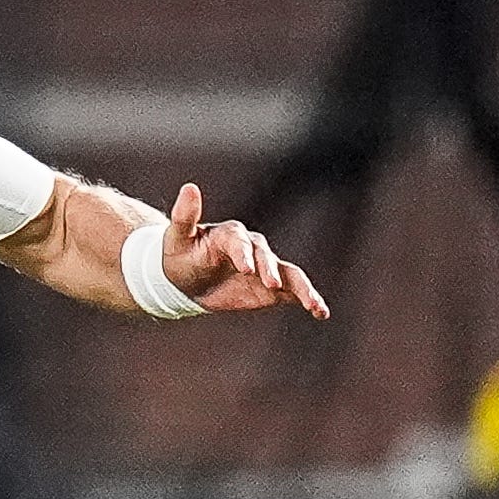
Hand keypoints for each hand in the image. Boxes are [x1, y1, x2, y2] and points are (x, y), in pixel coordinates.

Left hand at [157, 185, 328, 317]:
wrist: (187, 278)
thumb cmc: (181, 253)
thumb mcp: (177, 236)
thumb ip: (185, 216)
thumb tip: (189, 187)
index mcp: (231, 235)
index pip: (240, 242)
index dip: (244, 254)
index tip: (246, 269)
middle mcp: (253, 248)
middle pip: (266, 257)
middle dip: (269, 270)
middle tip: (272, 285)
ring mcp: (265, 268)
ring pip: (288, 274)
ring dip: (302, 288)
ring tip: (313, 303)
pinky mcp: (272, 287)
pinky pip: (294, 291)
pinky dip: (308, 300)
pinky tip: (320, 311)